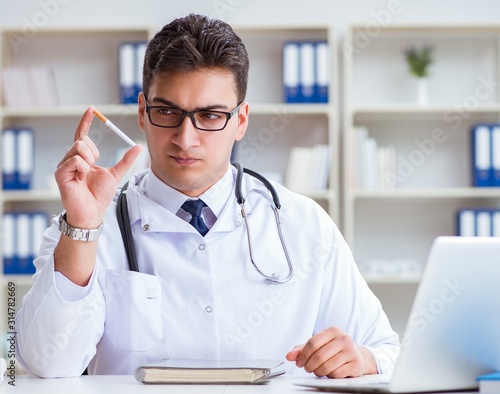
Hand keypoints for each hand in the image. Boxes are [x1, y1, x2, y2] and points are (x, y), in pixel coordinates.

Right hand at [55, 106, 142, 227]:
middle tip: (93, 168)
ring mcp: (64, 166)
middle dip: (93, 153)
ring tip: (87, 175)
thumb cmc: (99, 195)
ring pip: (79, 148)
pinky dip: (83, 168)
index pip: (82, 135)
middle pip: (82, 141)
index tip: (91, 109)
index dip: (85, 122)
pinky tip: (82, 178)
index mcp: (82, 158)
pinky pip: (75, 160)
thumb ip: (125, 160)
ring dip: (89, 160)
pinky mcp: (60, 173)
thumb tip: (138, 147)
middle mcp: (71, 159)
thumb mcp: (115, 174)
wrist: (92, 212)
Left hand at [286, 326, 377, 377]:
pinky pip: (336, 374)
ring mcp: (351, 351)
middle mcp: (344, 338)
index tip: (299, 362)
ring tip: (317, 370)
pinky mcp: (356, 364)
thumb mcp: (319, 345)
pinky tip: (330, 372)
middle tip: (307, 368)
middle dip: (309, 365)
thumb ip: (302, 349)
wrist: (357, 355)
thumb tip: (289, 356)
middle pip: (319, 356)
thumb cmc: (335, 349)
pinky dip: (329, 375)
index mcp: (333, 330)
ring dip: (318, 372)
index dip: (303, 355)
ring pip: (326, 366)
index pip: (312, 343)